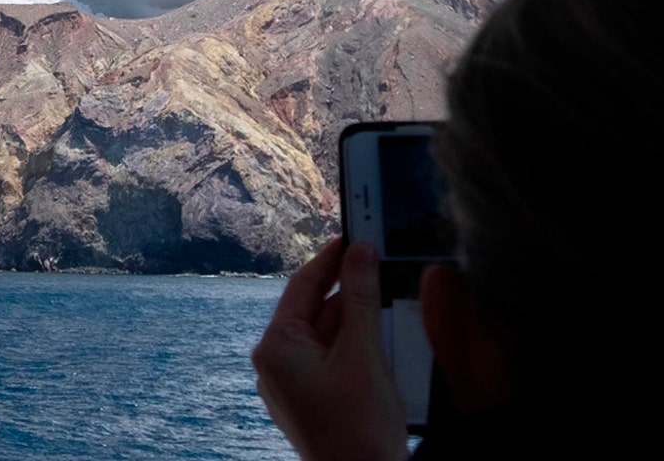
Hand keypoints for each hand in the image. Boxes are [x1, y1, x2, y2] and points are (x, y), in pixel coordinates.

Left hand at [252, 239, 406, 460]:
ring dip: (357, 319)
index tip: (354, 234)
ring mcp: (291, 386)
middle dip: (350, 290)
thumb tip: (360, 253)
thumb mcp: (364, 354)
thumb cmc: (359, 429)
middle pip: (315, 310)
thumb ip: (361, 299)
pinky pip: (331, 360)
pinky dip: (355, 346)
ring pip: (326, 336)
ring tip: (388, 298)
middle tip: (380, 261)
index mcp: (276, 348)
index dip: (331, 258)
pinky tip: (382, 338)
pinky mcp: (311, 401)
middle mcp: (274, 365)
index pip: (302, 286)